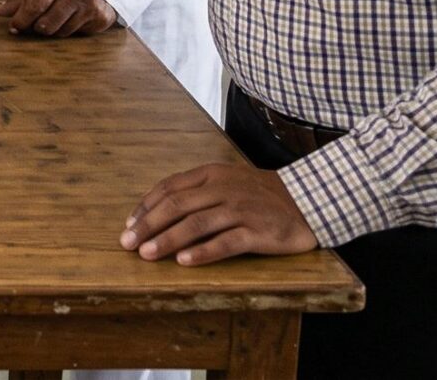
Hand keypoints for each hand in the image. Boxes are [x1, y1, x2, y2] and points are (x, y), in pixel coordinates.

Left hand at [0, 0, 117, 36]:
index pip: (34, 6)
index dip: (21, 20)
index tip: (14, 27)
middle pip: (46, 25)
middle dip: (37, 25)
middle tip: (38, 18)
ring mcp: (92, 7)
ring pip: (61, 33)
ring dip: (54, 28)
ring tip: (58, 13)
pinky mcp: (102, 18)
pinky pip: (77, 35)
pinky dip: (71, 29)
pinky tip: (74, 15)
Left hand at [121, 162, 319, 265]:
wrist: (308, 200)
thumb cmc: (259, 194)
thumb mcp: (226, 182)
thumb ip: (195, 191)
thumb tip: (155, 211)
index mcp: (212, 174)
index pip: (170, 187)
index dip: (146, 207)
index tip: (129, 225)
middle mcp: (223, 189)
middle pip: (177, 205)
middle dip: (148, 225)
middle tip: (127, 243)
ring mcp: (241, 210)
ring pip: (197, 224)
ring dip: (168, 239)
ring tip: (148, 254)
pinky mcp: (258, 231)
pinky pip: (226, 242)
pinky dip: (203, 252)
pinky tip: (184, 262)